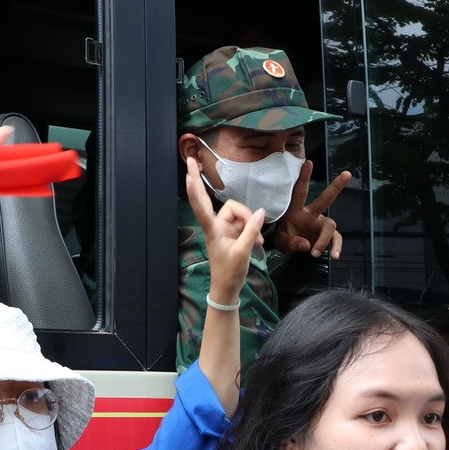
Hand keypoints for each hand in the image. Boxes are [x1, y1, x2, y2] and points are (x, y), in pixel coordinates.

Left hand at [186, 156, 264, 299]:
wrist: (228, 289)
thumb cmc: (230, 273)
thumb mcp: (243, 252)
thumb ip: (252, 231)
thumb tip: (260, 212)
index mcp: (213, 231)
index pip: (201, 207)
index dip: (196, 191)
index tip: (188, 175)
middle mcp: (216, 226)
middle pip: (215, 201)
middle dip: (201, 182)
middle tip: (193, 160)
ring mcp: (224, 229)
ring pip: (239, 213)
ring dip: (250, 224)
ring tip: (257, 243)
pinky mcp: (232, 233)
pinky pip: (245, 223)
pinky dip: (252, 230)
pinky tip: (258, 244)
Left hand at [268, 160, 351, 256]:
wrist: (289, 248)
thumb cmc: (283, 239)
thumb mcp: (281, 242)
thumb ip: (291, 243)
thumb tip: (307, 245)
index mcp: (296, 211)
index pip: (300, 192)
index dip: (303, 178)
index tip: (308, 162)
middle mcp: (311, 214)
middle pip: (326, 198)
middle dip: (336, 186)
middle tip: (347, 174)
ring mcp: (320, 224)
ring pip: (330, 226)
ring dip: (323, 240)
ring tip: (315, 253)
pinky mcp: (327, 236)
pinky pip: (336, 239)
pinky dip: (336, 248)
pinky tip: (334, 256)